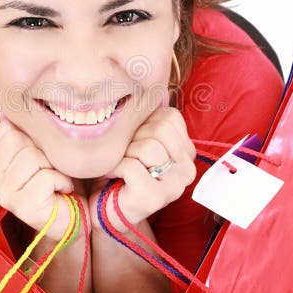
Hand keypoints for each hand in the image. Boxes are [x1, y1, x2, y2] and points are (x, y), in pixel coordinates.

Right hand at [0, 112, 85, 239]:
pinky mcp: (22, 207)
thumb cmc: (59, 179)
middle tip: (52, 168)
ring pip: (31, 157)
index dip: (34, 135)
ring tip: (58, 180)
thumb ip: (23, 129)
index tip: (44, 153)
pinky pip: (46, 176)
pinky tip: (62, 191)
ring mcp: (4, 194)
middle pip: (17, 140)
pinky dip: (63, 181)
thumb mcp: (41, 147)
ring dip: (55, 166)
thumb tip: (4, 105)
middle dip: (44, 150)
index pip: (7, 128)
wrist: (76, 215)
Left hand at [89, 105, 196, 231]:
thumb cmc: (120, 168)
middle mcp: (187, 170)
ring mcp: (174, 186)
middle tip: (125, 154)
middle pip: (161, 130)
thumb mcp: (138, 136)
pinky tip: (112, 175)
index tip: (134, 140)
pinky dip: (113, 167)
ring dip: (124, 153)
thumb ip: (149, 117)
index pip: (170, 117)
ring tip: (120, 165)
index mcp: (187, 151)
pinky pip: (132, 166)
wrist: (104, 207)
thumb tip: (149, 84)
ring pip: (149, 148)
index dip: (144, 123)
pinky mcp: (155, 198)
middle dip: (134, 137)